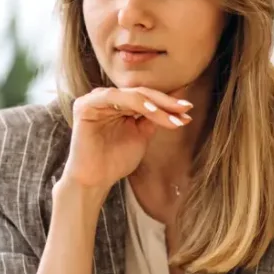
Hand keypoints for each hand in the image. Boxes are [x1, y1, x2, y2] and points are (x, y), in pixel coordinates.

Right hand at [64, 87, 192, 191]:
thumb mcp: (141, 136)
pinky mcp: (86, 105)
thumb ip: (153, 120)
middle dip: (166, 102)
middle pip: (142, 93)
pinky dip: (135, 102)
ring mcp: (95, 99)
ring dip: (155, 104)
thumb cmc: (115, 160)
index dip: (168, 103)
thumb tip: (177, 108)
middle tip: (186, 108)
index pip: (147, 98)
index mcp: (119, 103)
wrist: (96, 180)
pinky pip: (114, 97)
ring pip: (132, 95)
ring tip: (173, 116)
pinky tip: (152, 111)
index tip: (188, 110)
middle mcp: (107, 98)